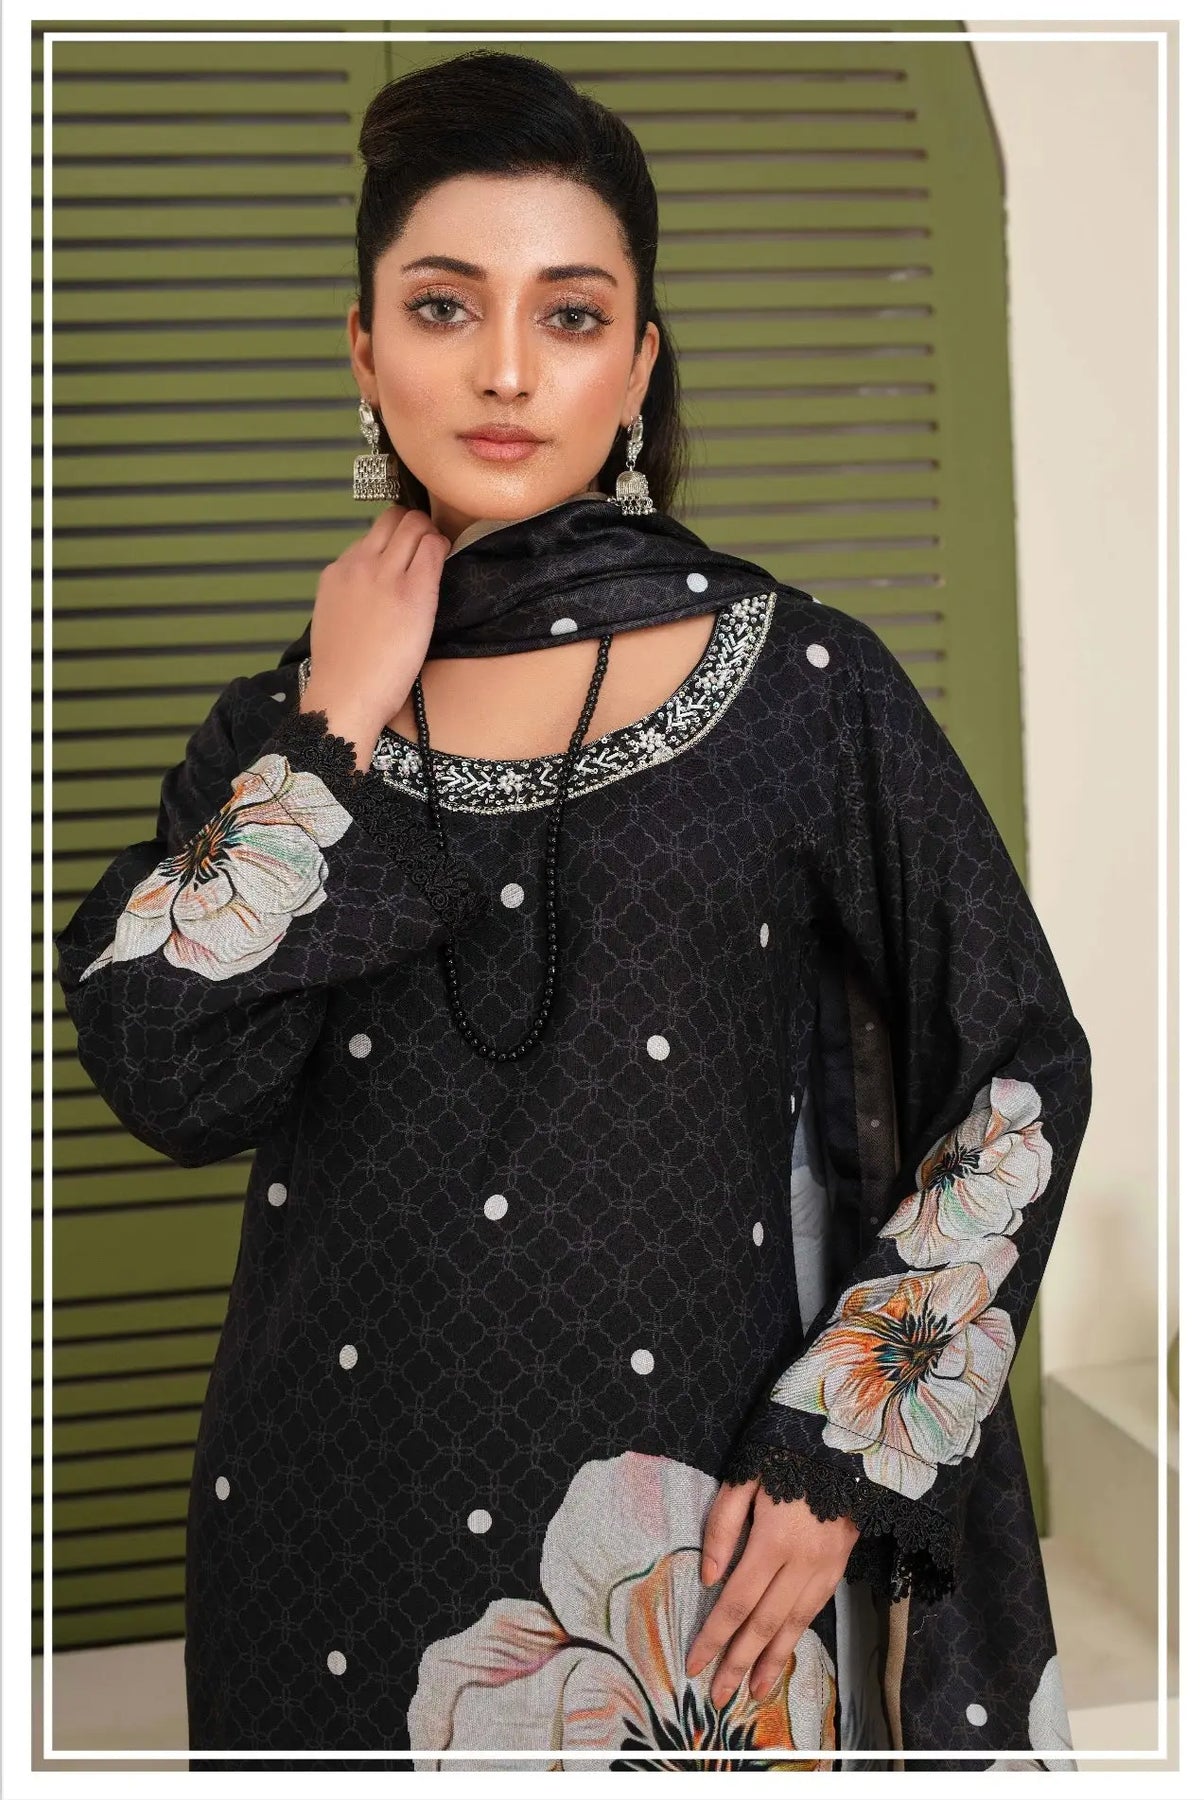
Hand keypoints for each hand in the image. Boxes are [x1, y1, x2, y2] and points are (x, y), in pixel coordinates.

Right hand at [300, 504, 449, 769]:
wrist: (345, 696)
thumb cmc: (344, 671)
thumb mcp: (335, 616)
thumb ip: (352, 592)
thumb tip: (374, 587)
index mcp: (338, 572)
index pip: (372, 534)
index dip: (395, 538)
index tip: (408, 552)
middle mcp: (360, 564)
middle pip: (393, 519)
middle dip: (415, 525)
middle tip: (429, 545)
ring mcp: (386, 575)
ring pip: (415, 525)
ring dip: (431, 533)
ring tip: (440, 553)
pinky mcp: (413, 591)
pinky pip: (434, 548)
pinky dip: (443, 547)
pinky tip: (448, 560)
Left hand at [684, 1476, 859, 1709]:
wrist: (845, 1445)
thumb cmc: (785, 1456)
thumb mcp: (745, 1477)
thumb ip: (723, 1526)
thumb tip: (709, 1577)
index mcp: (774, 1540)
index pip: (737, 1601)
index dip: (715, 1635)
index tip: (694, 1662)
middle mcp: (801, 1563)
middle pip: (764, 1624)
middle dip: (738, 1663)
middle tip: (717, 1696)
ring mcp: (825, 1569)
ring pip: (793, 1626)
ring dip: (770, 1663)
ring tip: (750, 1692)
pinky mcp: (839, 1569)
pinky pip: (813, 1613)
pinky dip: (795, 1640)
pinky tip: (781, 1657)